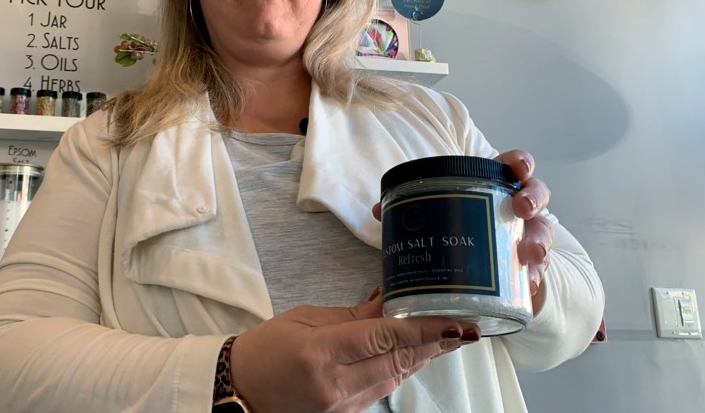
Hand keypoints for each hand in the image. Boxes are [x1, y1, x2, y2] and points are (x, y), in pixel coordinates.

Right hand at [231, 291, 478, 412]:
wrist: (240, 392)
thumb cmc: (266, 349)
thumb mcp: (306, 319)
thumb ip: (353, 315)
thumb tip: (390, 302)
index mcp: (320, 352)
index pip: (383, 338)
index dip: (424, 329)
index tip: (455, 321)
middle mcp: (335, 384)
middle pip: (398, 361)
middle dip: (435, 342)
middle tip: (465, 325)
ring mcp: (341, 406)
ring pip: (395, 378)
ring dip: (424, 356)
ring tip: (450, 336)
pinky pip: (382, 390)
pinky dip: (402, 370)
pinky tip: (416, 355)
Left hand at [371, 151, 553, 306]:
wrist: (478, 271)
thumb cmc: (459, 231)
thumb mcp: (435, 216)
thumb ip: (409, 210)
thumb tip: (379, 210)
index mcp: (494, 187)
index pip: (514, 166)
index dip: (520, 162)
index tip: (518, 168)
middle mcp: (516, 209)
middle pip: (536, 194)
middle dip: (533, 198)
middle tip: (521, 209)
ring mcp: (526, 237)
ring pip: (542, 231)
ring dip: (539, 240)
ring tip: (529, 253)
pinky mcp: (528, 268)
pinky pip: (539, 268)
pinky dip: (535, 275)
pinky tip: (527, 282)